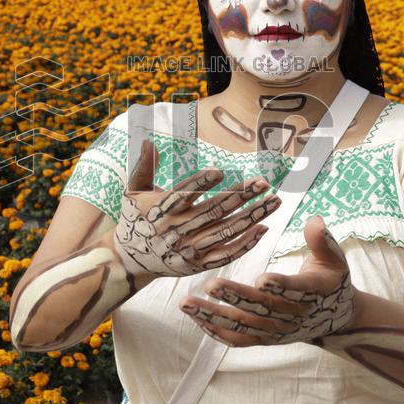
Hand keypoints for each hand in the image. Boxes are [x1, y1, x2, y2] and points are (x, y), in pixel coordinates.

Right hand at [113, 139, 281, 278]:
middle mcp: (177, 229)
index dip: (201, 183)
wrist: (130, 260)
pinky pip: (226, 254)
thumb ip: (143, 166)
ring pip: (226, 231)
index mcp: (161, 209)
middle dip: (241, 196)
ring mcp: (190, 249)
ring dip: (252, 217)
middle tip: (263, 182)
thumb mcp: (133, 192)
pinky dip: (245, 244)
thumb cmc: (135, 219)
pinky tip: (263, 228)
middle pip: (213, 211)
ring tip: (273, 201)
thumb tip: (147, 139)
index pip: (183, 194)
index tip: (220, 171)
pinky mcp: (198, 264)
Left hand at [179, 215, 355, 346]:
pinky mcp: (265, 339)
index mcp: (313, 293)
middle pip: (263, 309)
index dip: (280, 285)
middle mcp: (294, 316)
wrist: (335, 317)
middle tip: (211, 285)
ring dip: (214, 315)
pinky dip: (215, 331)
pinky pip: (237, 339)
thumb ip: (321, 240)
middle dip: (236, 298)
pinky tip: (195, 317)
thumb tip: (314, 220)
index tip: (262, 278)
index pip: (296, 291)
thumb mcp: (333, 258)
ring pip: (244, 326)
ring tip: (186, 302)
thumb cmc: (330, 278)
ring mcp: (277, 331)